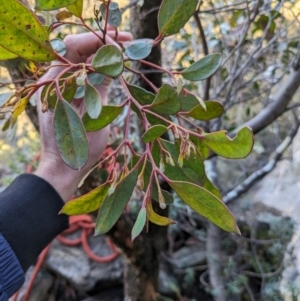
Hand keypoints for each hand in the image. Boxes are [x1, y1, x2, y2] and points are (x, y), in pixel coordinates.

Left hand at [34, 30, 132, 201]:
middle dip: (103, 43)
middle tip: (128, 42)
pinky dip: (100, 70)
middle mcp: (55, 81)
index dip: (98, 39)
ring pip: (83, 63)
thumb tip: (114, 60)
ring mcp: (62, 89)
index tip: (121, 39)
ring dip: (103, 56)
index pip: (74, 47)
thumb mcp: (94, 115)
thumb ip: (102, 85)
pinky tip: (114, 69)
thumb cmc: (78, 147)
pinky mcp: (71, 97)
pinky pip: (85, 77)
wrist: (66, 167)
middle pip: (78, 51)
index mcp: (55, 82)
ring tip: (125, 52)